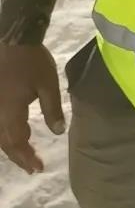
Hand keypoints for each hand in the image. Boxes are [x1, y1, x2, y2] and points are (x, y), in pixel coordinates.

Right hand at [0, 43, 64, 173]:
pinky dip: (4, 134)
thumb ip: (52, 109)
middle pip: (4, 143)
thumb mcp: (48, 84)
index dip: (27, 157)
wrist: (12, 39)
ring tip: (23, 155)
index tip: (39, 168)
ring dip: (10, 147)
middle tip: (32, 167)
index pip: (17, 142)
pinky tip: (11, 134)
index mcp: (10, 112)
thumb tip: (57, 132)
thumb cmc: (32, 61)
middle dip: (18, 157)